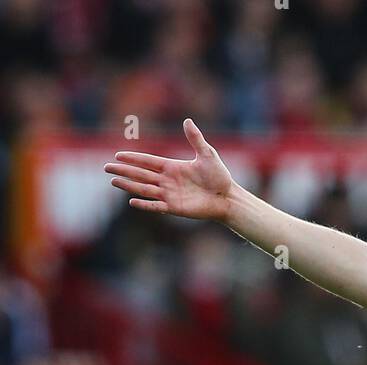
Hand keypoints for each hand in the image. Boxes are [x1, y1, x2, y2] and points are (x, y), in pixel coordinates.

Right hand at [104, 118, 233, 221]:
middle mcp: (168, 181)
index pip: (147, 161)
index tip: (117, 154)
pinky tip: (132, 201)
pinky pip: (156, 206)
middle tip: (106, 167)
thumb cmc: (219, 176)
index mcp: (172, 166)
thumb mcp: (207, 154)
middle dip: (124, 170)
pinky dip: (145, 204)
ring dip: (128, 185)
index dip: (133, 158)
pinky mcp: (175, 208)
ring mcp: (170, 195)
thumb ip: (195, 139)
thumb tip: (187, 120)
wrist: (227, 198)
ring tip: (113, 181)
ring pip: (144, 189)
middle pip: (141, 174)